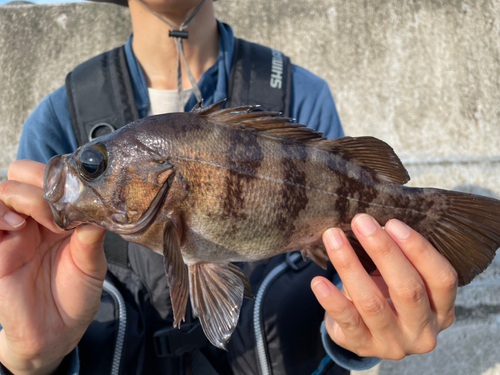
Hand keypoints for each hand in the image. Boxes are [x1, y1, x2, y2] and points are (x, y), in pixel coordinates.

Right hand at [0, 160, 106, 374]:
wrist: (56, 333)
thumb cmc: (75, 296)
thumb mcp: (91, 265)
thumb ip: (91, 237)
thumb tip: (99, 209)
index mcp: (59, 217)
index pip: (50, 178)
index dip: (60, 177)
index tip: (76, 192)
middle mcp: (33, 220)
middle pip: (21, 176)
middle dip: (38, 181)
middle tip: (55, 204)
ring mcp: (11, 234)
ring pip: (3, 192)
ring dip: (21, 196)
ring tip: (38, 218)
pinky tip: (16, 226)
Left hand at [311, 214, 457, 359]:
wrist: (367, 330)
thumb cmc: (388, 293)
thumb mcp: (402, 277)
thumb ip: (399, 254)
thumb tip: (373, 218)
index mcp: (441, 309)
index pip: (442, 279)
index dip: (419, 249)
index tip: (392, 222)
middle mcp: (422, 331)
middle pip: (409, 290)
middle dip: (383, 250)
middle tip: (360, 221)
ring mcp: (393, 343)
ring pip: (372, 303)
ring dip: (350, 265)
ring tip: (333, 237)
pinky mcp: (363, 346)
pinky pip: (347, 321)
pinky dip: (331, 300)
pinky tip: (318, 281)